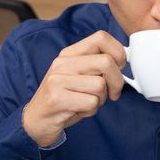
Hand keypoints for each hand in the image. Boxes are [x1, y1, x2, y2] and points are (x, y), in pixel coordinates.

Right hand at [22, 31, 125, 147]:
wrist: (35, 121)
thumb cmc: (63, 99)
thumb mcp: (78, 76)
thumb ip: (96, 66)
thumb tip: (124, 60)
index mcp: (69, 54)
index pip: (101, 38)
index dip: (118, 52)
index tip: (120, 68)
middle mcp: (62, 63)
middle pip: (106, 62)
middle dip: (117, 81)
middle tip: (113, 92)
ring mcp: (58, 80)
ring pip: (100, 85)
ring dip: (102, 99)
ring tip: (88, 102)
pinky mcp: (57, 99)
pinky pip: (91, 102)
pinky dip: (92, 110)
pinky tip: (80, 110)